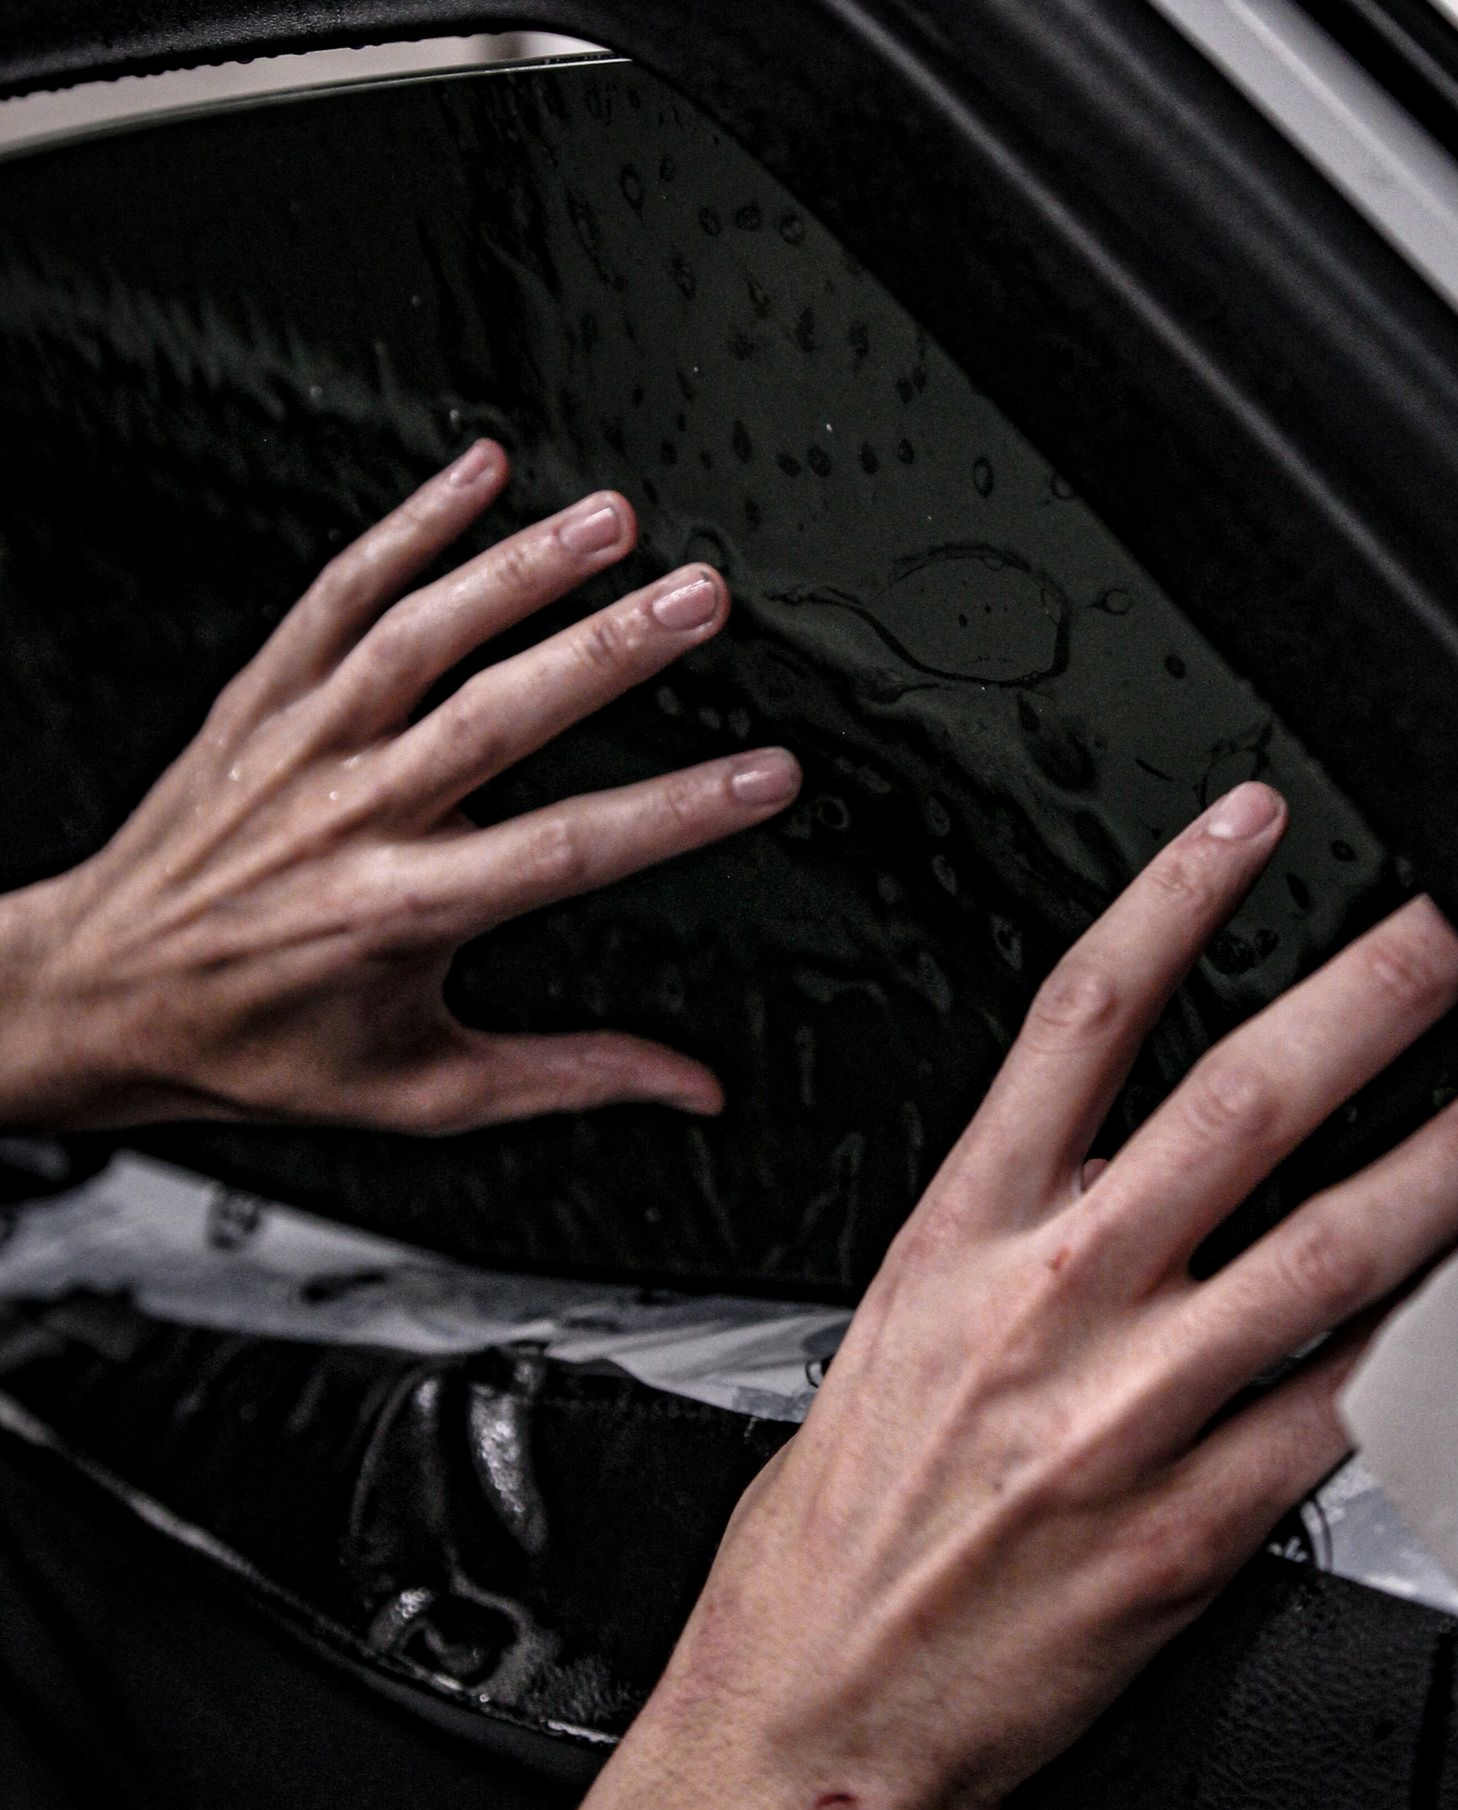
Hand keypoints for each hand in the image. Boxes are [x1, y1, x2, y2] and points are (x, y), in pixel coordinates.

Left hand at [0, 442, 800, 1132]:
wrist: (94, 997)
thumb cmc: (256, 1042)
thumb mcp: (424, 1089)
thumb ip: (571, 1076)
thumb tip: (690, 1088)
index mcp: (401, 912)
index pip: (569, 849)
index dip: (680, 811)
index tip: (764, 776)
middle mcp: (352, 814)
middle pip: (500, 714)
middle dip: (612, 649)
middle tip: (701, 600)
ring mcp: (302, 743)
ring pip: (420, 634)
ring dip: (522, 567)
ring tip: (614, 520)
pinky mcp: (262, 697)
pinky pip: (336, 593)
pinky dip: (409, 525)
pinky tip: (476, 472)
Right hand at [519, 786, 1457, 1809]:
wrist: (814, 1712)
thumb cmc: (836, 1526)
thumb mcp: (891, 1327)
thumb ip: (1007, 1232)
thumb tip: (1109, 1152)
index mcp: (959, 1237)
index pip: (1080, 1017)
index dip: (1174, 898)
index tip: (1249, 826)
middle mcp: (1053, 1306)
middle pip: (1238, 1104)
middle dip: (1366, 995)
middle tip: (1455, 926)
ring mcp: (1134, 1415)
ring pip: (1329, 1252)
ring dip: (1450, 1163)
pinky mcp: (1196, 1529)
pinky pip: (1347, 1415)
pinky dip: (1432, 1350)